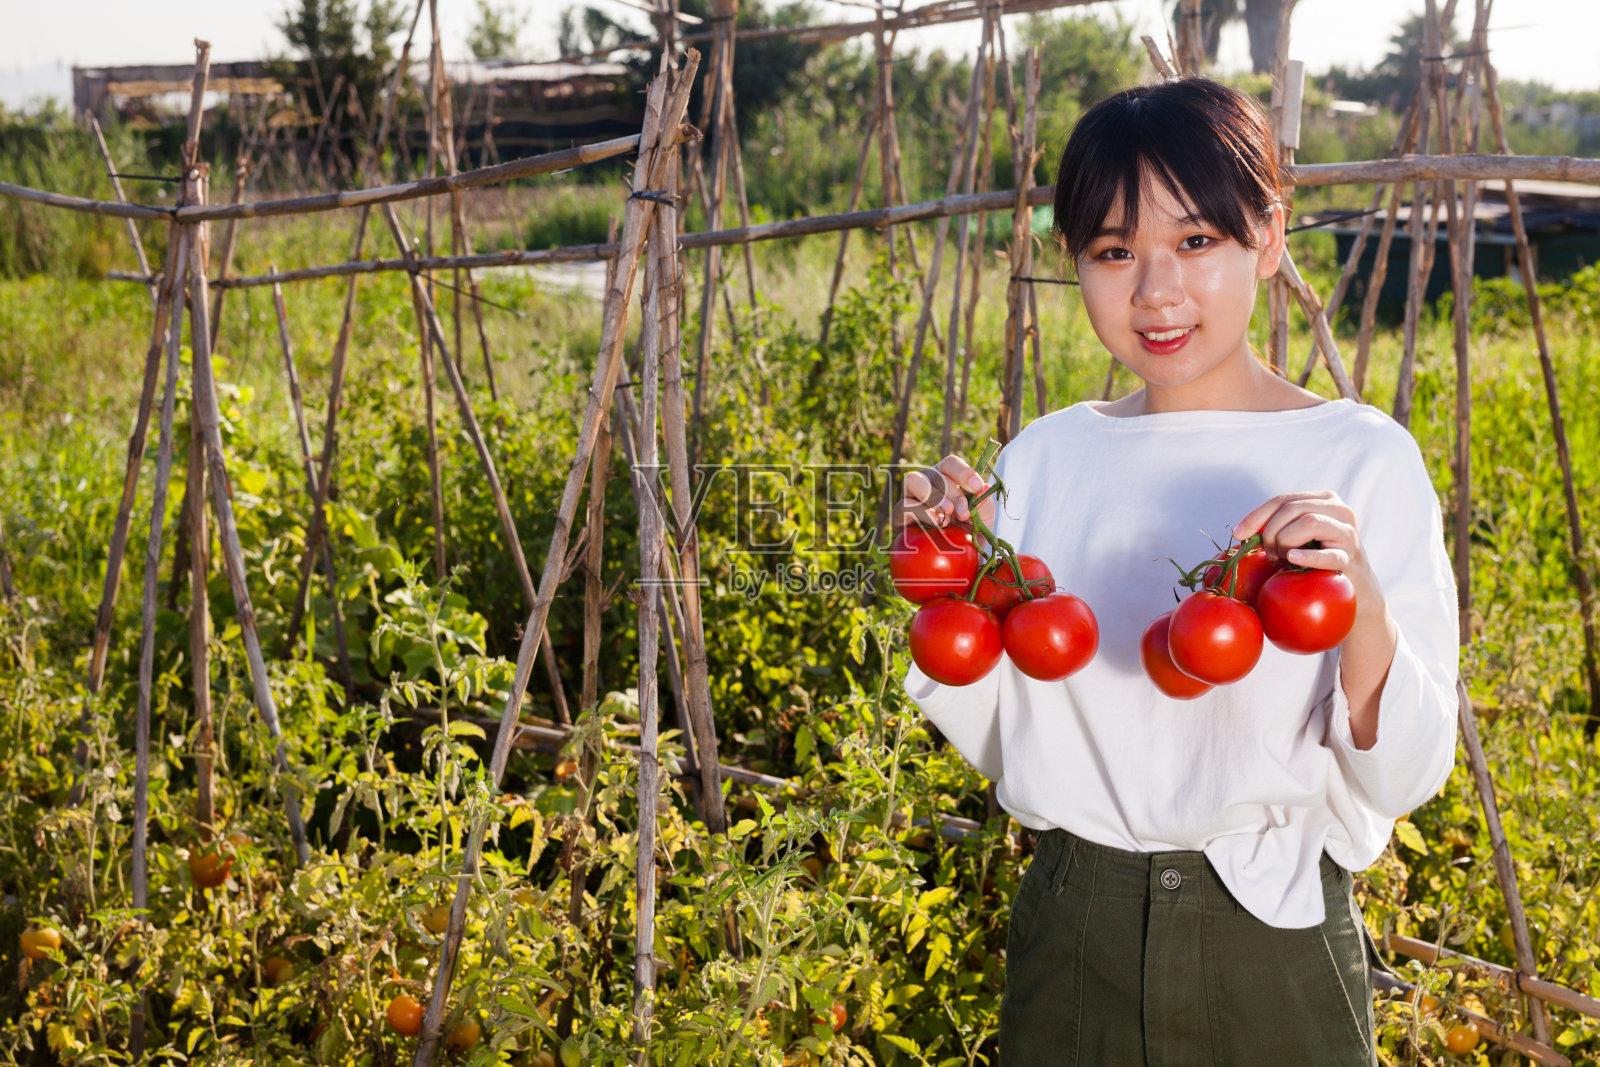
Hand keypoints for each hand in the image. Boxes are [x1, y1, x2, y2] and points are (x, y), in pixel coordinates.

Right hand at [894, 455, 995, 537]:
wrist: (951, 565)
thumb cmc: (966, 538)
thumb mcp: (983, 523)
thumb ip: (984, 506)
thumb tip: (984, 489)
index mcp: (947, 480)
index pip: (950, 464)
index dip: (964, 472)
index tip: (977, 488)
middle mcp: (927, 484)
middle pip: (936, 473)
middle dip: (953, 493)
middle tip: (964, 514)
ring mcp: (911, 497)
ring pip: (913, 480)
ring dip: (933, 495)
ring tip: (947, 513)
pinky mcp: (900, 516)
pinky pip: (905, 505)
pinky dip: (922, 512)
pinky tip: (936, 523)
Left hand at [1233, 490, 1381, 614]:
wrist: (1353, 588)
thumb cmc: (1316, 560)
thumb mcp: (1298, 537)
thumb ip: (1277, 527)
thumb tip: (1241, 532)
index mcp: (1323, 500)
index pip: (1283, 500)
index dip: (1256, 516)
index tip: (1238, 534)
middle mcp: (1339, 510)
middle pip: (1293, 509)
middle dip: (1271, 531)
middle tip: (1268, 553)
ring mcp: (1348, 533)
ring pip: (1309, 522)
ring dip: (1286, 541)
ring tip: (1283, 558)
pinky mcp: (1351, 558)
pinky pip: (1328, 555)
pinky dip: (1307, 556)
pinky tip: (1293, 559)